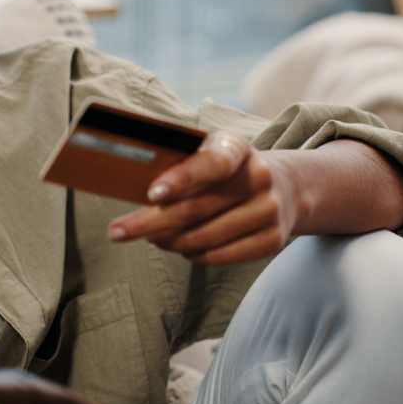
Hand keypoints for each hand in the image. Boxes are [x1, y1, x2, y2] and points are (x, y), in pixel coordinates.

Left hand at [106, 130, 298, 265]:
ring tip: (150, 236)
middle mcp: (259, 176)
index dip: (181, 180)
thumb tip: (132, 187)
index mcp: (237, 147)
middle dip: (149, 222)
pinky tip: (179, 246)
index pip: (211, 163)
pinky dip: (192, 254)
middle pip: (196, 208)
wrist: (285, 187)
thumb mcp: (209, 154)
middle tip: (116, 231)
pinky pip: (219, 256)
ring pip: (203, 237)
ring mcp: (269, 210)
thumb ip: (180, 165)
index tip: (151, 194)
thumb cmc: (226, 171)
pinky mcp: (272, 240)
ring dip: (168, 241)